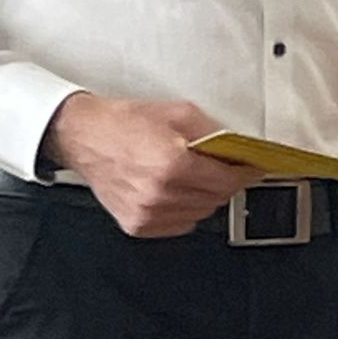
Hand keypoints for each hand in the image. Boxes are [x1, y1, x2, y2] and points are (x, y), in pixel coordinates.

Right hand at [43, 93, 260, 236]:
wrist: (85, 136)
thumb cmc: (124, 123)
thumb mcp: (177, 113)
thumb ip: (212, 133)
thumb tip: (237, 148)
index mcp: (172, 164)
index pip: (227, 180)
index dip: (245, 174)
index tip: (252, 169)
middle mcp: (159, 193)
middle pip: (217, 198)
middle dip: (225, 182)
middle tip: (221, 167)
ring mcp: (147, 213)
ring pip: (201, 213)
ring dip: (205, 196)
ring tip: (191, 175)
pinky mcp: (137, 225)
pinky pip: (179, 224)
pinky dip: (185, 210)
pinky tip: (174, 190)